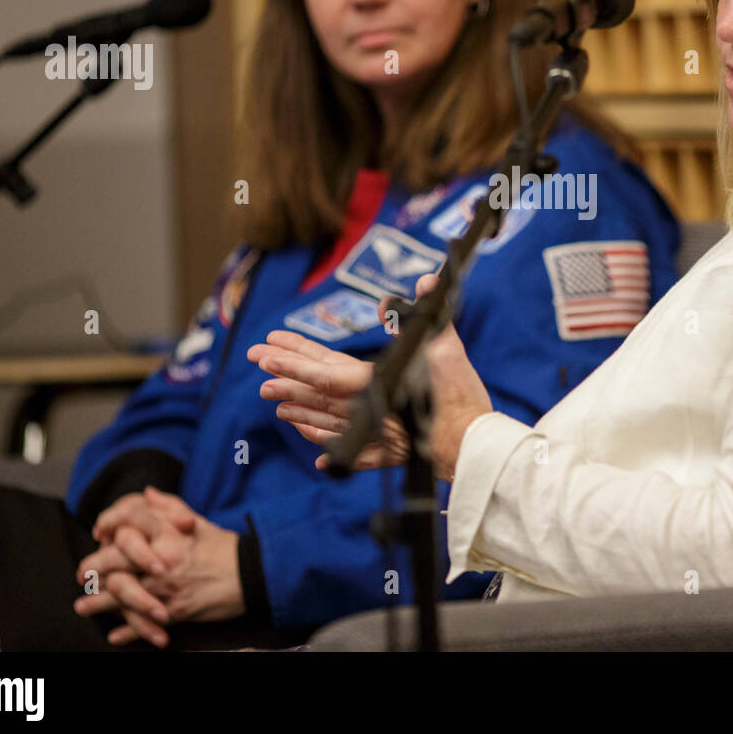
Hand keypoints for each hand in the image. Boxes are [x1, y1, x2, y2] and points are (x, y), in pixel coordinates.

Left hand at [75, 488, 242, 645]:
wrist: (251, 575)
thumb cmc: (224, 547)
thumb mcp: (198, 520)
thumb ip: (169, 505)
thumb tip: (145, 492)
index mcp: (167, 534)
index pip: (127, 525)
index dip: (108, 526)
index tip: (98, 533)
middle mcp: (161, 559)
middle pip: (114, 562)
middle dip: (93, 568)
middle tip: (83, 574)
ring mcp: (165, 587)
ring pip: (120, 595)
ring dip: (97, 603)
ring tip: (82, 606)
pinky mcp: (173, 611)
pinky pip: (141, 623)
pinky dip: (126, 631)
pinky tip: (114, 634)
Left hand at [254, 275, 493, 481]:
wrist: (475, 446)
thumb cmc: (459, 397)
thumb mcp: (446, 347)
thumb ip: (428, 315)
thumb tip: (422, 282)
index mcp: (376, 383)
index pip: (324, 369)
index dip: (294, 358)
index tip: (267, 350)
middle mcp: (367, 409)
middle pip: (318, 391)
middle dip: (286, 375)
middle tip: (257, 362)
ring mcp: (375, 433)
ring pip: (328, 418)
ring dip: (299, 407)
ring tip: (274, 400)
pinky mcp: (390, 451)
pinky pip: (352, 449)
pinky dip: (331, 444)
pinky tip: (315, 449)